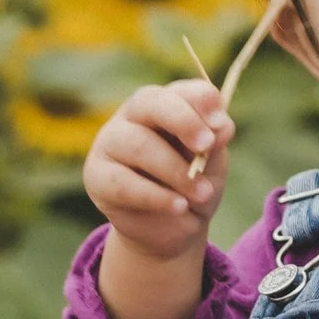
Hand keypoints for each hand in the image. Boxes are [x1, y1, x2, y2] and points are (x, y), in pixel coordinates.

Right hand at [83, 78, 234, 264]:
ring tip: (202, 194)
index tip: (221, 123)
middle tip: (207, 145)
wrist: (171, 227)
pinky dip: (156, 197)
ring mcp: (109, 143)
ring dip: (176, 171)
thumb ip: (214, 143)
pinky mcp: (97, 176)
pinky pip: (124, 183)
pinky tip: (179, 207)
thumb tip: (221, 126)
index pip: (179, 91)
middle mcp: (133, 116)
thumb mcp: (211, 164)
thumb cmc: (192, 185)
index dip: (200, 101)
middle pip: (150, 102)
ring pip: (138, 144)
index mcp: (164, 105)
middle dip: (183, 121)